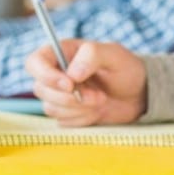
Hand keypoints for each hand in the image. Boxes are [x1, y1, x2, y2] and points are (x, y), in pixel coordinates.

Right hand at [26, 39, 147, 126]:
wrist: (139, 95)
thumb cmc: (126, 69)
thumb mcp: (114, 55)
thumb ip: (91, 55)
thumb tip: (72, 73)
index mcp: (61, 53)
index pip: (34, 63)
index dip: (45, 75)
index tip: (69, 84)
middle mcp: (56, 74)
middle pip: (40, 89)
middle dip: (70, 97)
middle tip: (98, 96)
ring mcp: (59, 95)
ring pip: (50, 107)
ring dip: (78, 108)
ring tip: (101, 100)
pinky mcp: (66, 113)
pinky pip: (63, 121)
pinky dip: (82, 119)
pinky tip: (96, 111)